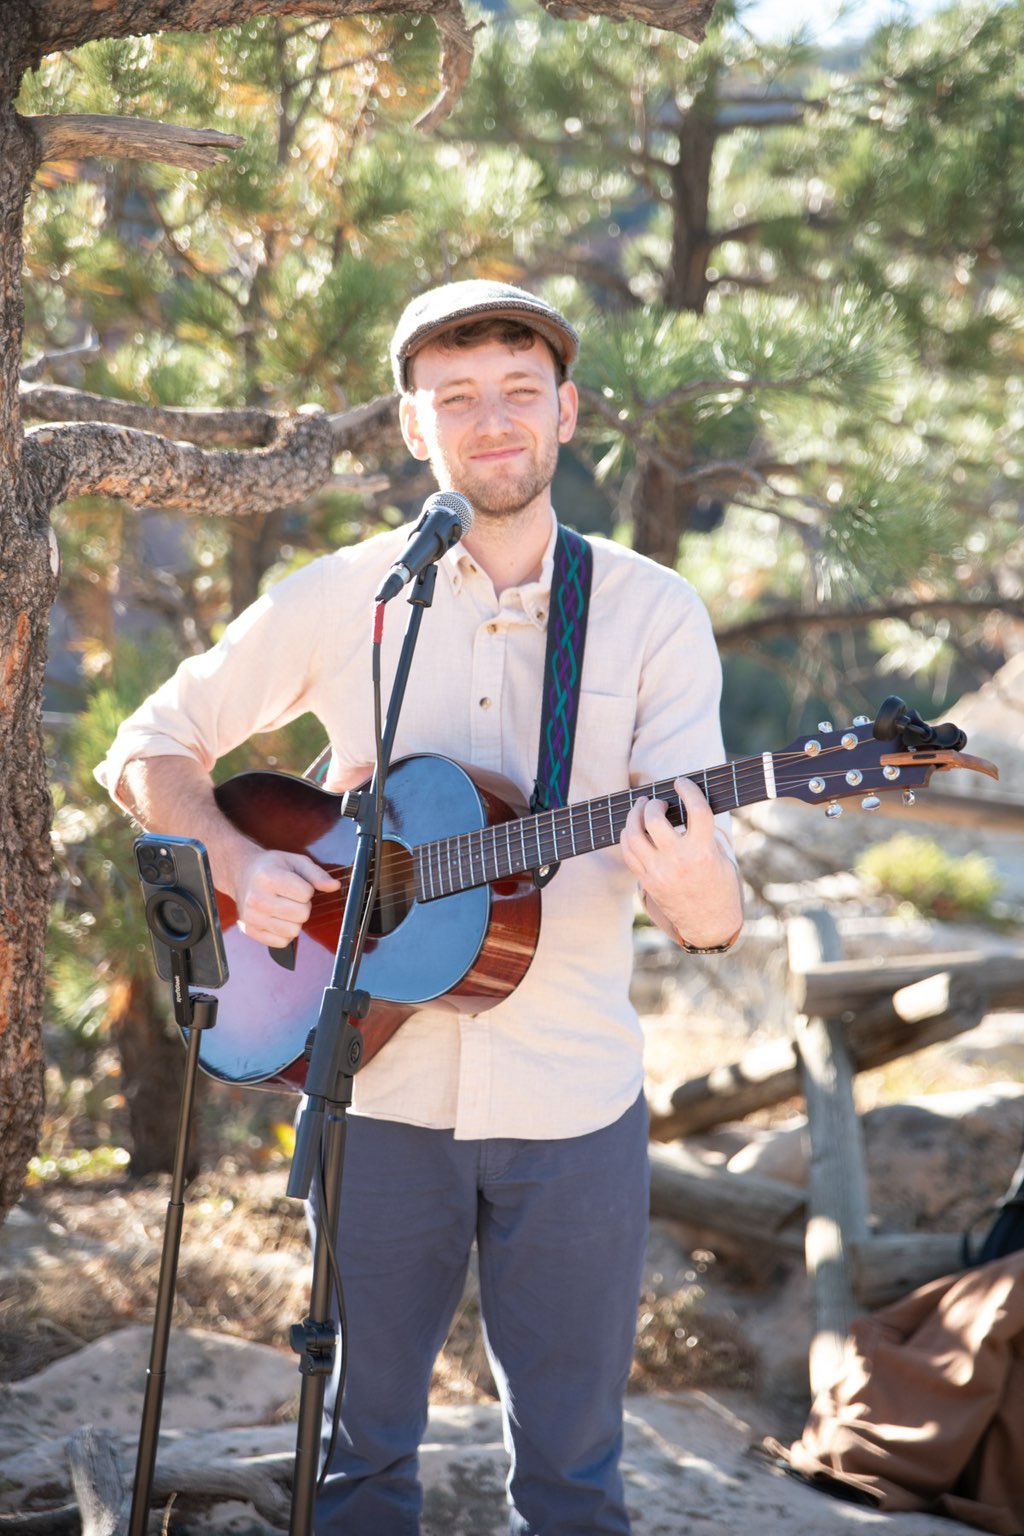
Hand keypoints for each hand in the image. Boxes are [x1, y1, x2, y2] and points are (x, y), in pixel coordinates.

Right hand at [232, 848, 340, 946]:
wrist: (242, 873)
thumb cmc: (271, 867)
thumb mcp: (296, 861)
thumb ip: (317, 874)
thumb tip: (334, 886)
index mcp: (268, 878)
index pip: (306, 894)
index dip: (307, 889)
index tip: (297, 884)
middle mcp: (256, 899)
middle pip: (301, 915)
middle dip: (303, 906)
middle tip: (291, 897)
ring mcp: (251, 917)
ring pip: (293, 931)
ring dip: (294, 921)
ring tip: (284, 907)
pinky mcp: (249, 930)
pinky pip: (281, 943)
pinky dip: (285, 933)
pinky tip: (277, 918)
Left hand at [619, 776, 741, 948]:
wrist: (709, 924)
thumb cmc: (720, 888)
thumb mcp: (722, 858)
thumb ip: (705, 834)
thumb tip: (687, 807)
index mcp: (703, 851)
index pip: (696, 809)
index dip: (688, 789)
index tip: (682, 782)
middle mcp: (678, 860)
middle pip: (654, 819)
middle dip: (653, 803)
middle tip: (658, 801)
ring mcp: (659, 871)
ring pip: (633, 834)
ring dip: (634, 815)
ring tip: (641, 808)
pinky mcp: (647, 881)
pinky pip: (628, 852)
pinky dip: (628, 835)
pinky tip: (634, 829)